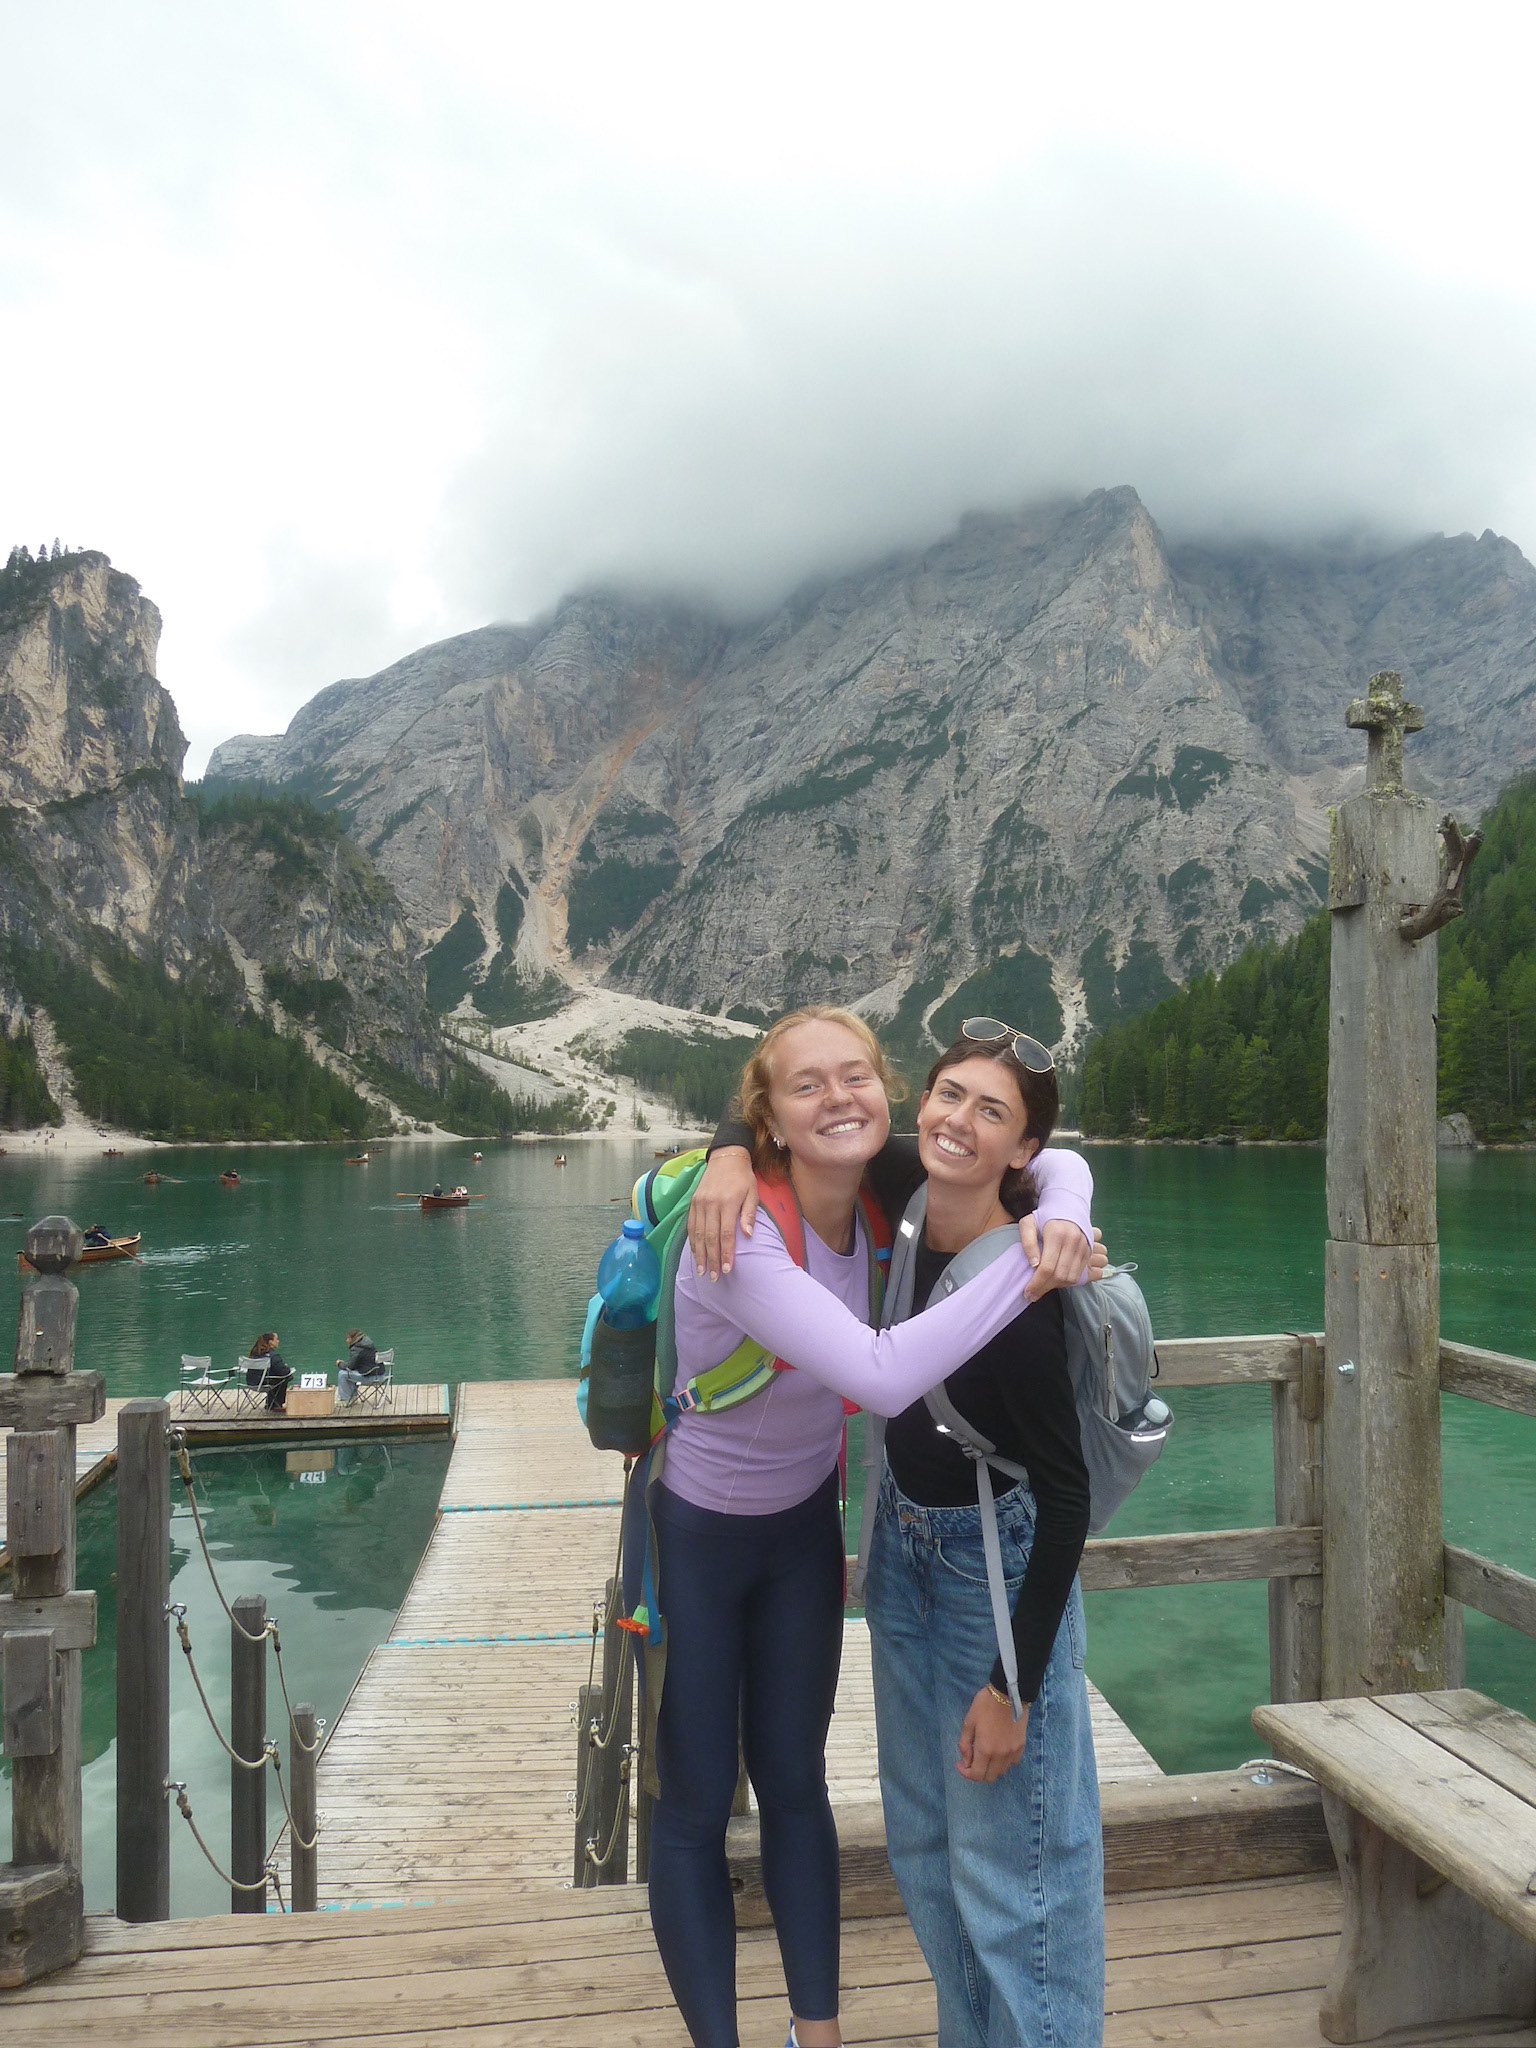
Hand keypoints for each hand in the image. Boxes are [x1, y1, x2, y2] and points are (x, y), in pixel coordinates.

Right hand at [686, 1146, 757, 1278]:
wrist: (726, 1158)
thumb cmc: (743, 1178)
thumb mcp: (752, 1193)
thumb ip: (749, 1214)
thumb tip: (748, 1235)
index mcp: (727, 1203)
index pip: (726, 1234)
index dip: (726, 1253)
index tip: (727, 1269)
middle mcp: (710, 1204)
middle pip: (710, 1237)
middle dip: (712, 1259)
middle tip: (713, 1277)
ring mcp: (699, 1203)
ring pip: (698, 1234)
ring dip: (700, 1254)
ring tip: (702, 1271)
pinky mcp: (693, 1203)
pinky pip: (691, 1226)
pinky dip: (692, 1241)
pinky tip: (695, 1254)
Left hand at [958, 1686, 1029, 1780]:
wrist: (1008, 1693)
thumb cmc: (985, 1705)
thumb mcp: (969, 1722)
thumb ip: (965, 1744)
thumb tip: (966, 1760)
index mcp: (985, 1749)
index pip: (976, 1775)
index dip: (966, 1773)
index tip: (961, 1763)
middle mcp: (1000, 1755)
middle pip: (989, 1777)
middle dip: (978, 1772)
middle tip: (972, 1758)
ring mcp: (1013, 1752)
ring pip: (1001, 1771)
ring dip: (991, 1767)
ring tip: (986, 1753)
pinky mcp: (1021, 1746)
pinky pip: (1012, 1763)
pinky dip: (1004, 1762)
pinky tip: (999, 1750)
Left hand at [1019, 1218, 1103, 1299]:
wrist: (1068, 1206)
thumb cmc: (1044, 1216)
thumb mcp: (1028, 1223)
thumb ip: (1028, 1242)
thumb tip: (1034, 1264)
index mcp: (1057, 1234)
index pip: (1047, 1267)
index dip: (1037, 1283)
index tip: (1027, 1292)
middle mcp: (1073, 1241)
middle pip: (1060, 1275)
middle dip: (1045, 1288)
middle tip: (1032, 1294)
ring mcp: (1083, 1247)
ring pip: (1071, 1277)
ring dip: (1056, 1287)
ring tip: (1042, 1287)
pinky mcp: (1088, 1252)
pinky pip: (1079, 1274)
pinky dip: (1067, 1282)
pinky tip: (1054, 1281)